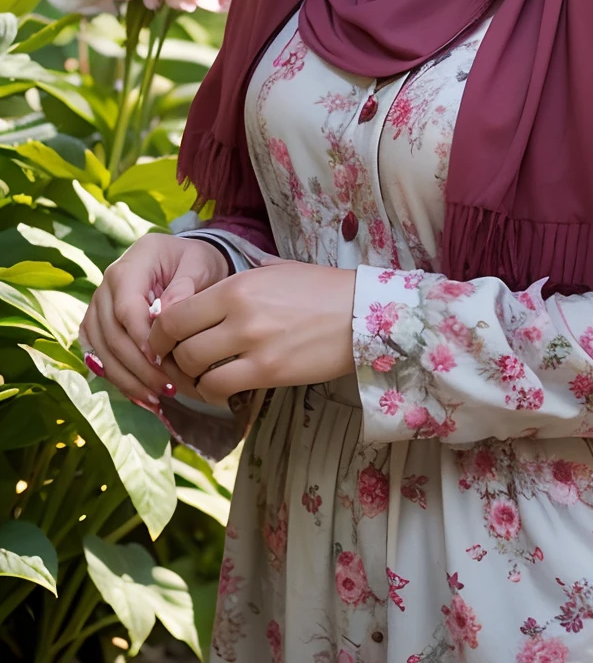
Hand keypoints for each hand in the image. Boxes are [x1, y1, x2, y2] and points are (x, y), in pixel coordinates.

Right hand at [78, 233, 230, 409]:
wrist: (182, 258)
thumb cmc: (192, 261)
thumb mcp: (199, 264)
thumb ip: (184, 286)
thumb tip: (165, 314)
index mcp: (128, 268)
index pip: (127, 308)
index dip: (141, 338)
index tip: (163, 361)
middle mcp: (106, 287)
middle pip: (112, 334)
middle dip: (138, 367)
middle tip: (167, 389)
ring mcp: (98, 307)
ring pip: (102, 350)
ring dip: (127, 379)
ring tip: (156, 399)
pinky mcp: (97, 325)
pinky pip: (99, 356)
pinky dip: (117, 378)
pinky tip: (139, 395)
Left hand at [147, 260, 356, 406]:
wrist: (362, 314)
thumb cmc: (321, 289)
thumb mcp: (277, 270)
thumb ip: (242, 277)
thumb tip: (214, 287)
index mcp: (236, 285)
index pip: (175, 314)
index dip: (159, 333)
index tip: (163, 341)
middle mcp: (239, 314)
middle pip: (180, 345)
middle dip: (173, 358)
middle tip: (179, 364)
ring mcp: (254, 345)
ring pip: (196, 370)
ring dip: (192, 378)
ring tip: (201, 378)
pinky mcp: (269, 371)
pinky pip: (221, 389)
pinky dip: (214, 393)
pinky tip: (222, 389)